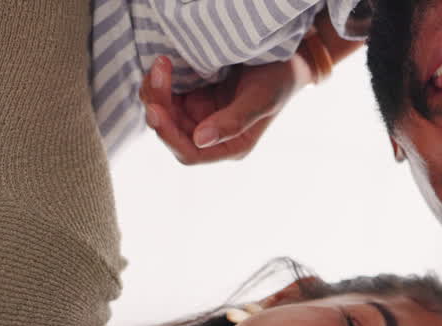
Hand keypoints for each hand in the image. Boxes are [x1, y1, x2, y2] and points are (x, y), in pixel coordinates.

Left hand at [140, 54, 310, 163]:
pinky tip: (165, 64)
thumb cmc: (279, 78)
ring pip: (163, 113)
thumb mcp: (260, 99)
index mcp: (232, 145)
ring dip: (155, 91)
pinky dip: (159, 81)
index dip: (169, 136)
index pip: (191, 153)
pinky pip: (165, 96)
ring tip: (162, 63)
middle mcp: (213, 135)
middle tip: (159, 71)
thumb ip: (233, 122)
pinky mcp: (194, 97)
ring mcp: (201, 116)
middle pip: (171, 132)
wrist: (286, 56)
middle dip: (158, 105)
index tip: (156, 108)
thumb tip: (200, 140)